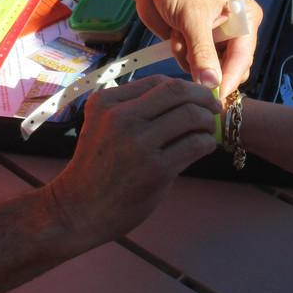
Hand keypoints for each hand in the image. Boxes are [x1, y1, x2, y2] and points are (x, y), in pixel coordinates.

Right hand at [48, 75, 220, 245]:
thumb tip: (181, 98)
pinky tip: (204, 147)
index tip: (197, 96)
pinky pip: (195, 144)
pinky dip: (206, 142)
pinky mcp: (155, 169)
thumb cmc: (95, 170)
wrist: (79, 210)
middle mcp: (120, 117)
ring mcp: (138, 143)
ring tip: (207, 130)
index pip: (158, 81)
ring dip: (207, 120)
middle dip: (203, 96)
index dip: (184, 87)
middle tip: (214, 106)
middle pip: (177, 91)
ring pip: (190, 115)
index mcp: (106, 102)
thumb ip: (133, 109)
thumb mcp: (101, 126)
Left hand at [132, 0, 262, 97]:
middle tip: (188, 50)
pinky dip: (181, 56)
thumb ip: (202, 52)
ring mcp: (216, 40)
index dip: (230, 78)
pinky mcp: (198, 46)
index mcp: (245, 18)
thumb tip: (211, 82)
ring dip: (189, 58)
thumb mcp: (192, 17)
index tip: (216, 96)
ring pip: (209, 71)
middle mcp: (234, 31)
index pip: (244, 57)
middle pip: (230, 69)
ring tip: (179, 33)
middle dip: (205, 65)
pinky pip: (193, 67)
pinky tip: (175, 35)